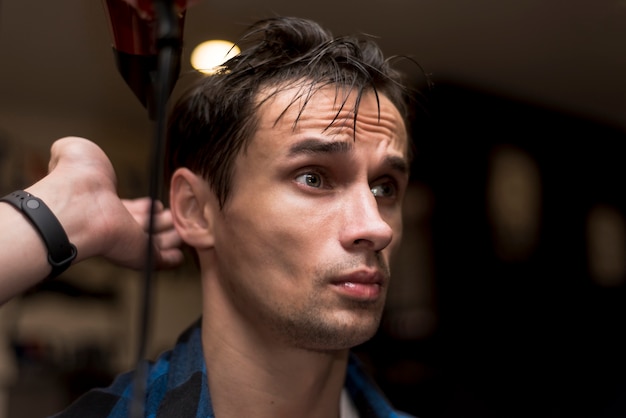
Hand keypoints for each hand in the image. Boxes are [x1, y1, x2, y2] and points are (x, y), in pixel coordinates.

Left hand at [28, 136, 182, 269]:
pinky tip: (180, 256)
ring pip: (156, 241)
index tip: (156, 203)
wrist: (78, 205)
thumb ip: (82, 152)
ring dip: (172, 236)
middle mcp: (116, 221)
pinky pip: (160, 260)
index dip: (143, 206)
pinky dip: (171, 258)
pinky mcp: (140, 254)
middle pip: (145, 224)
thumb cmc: (76, 176)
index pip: (128, 207)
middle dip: (162, 221)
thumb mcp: (78, 150)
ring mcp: (127, 239)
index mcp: (104, 200)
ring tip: (186, 232)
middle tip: (177, 217)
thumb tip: (72, 151)